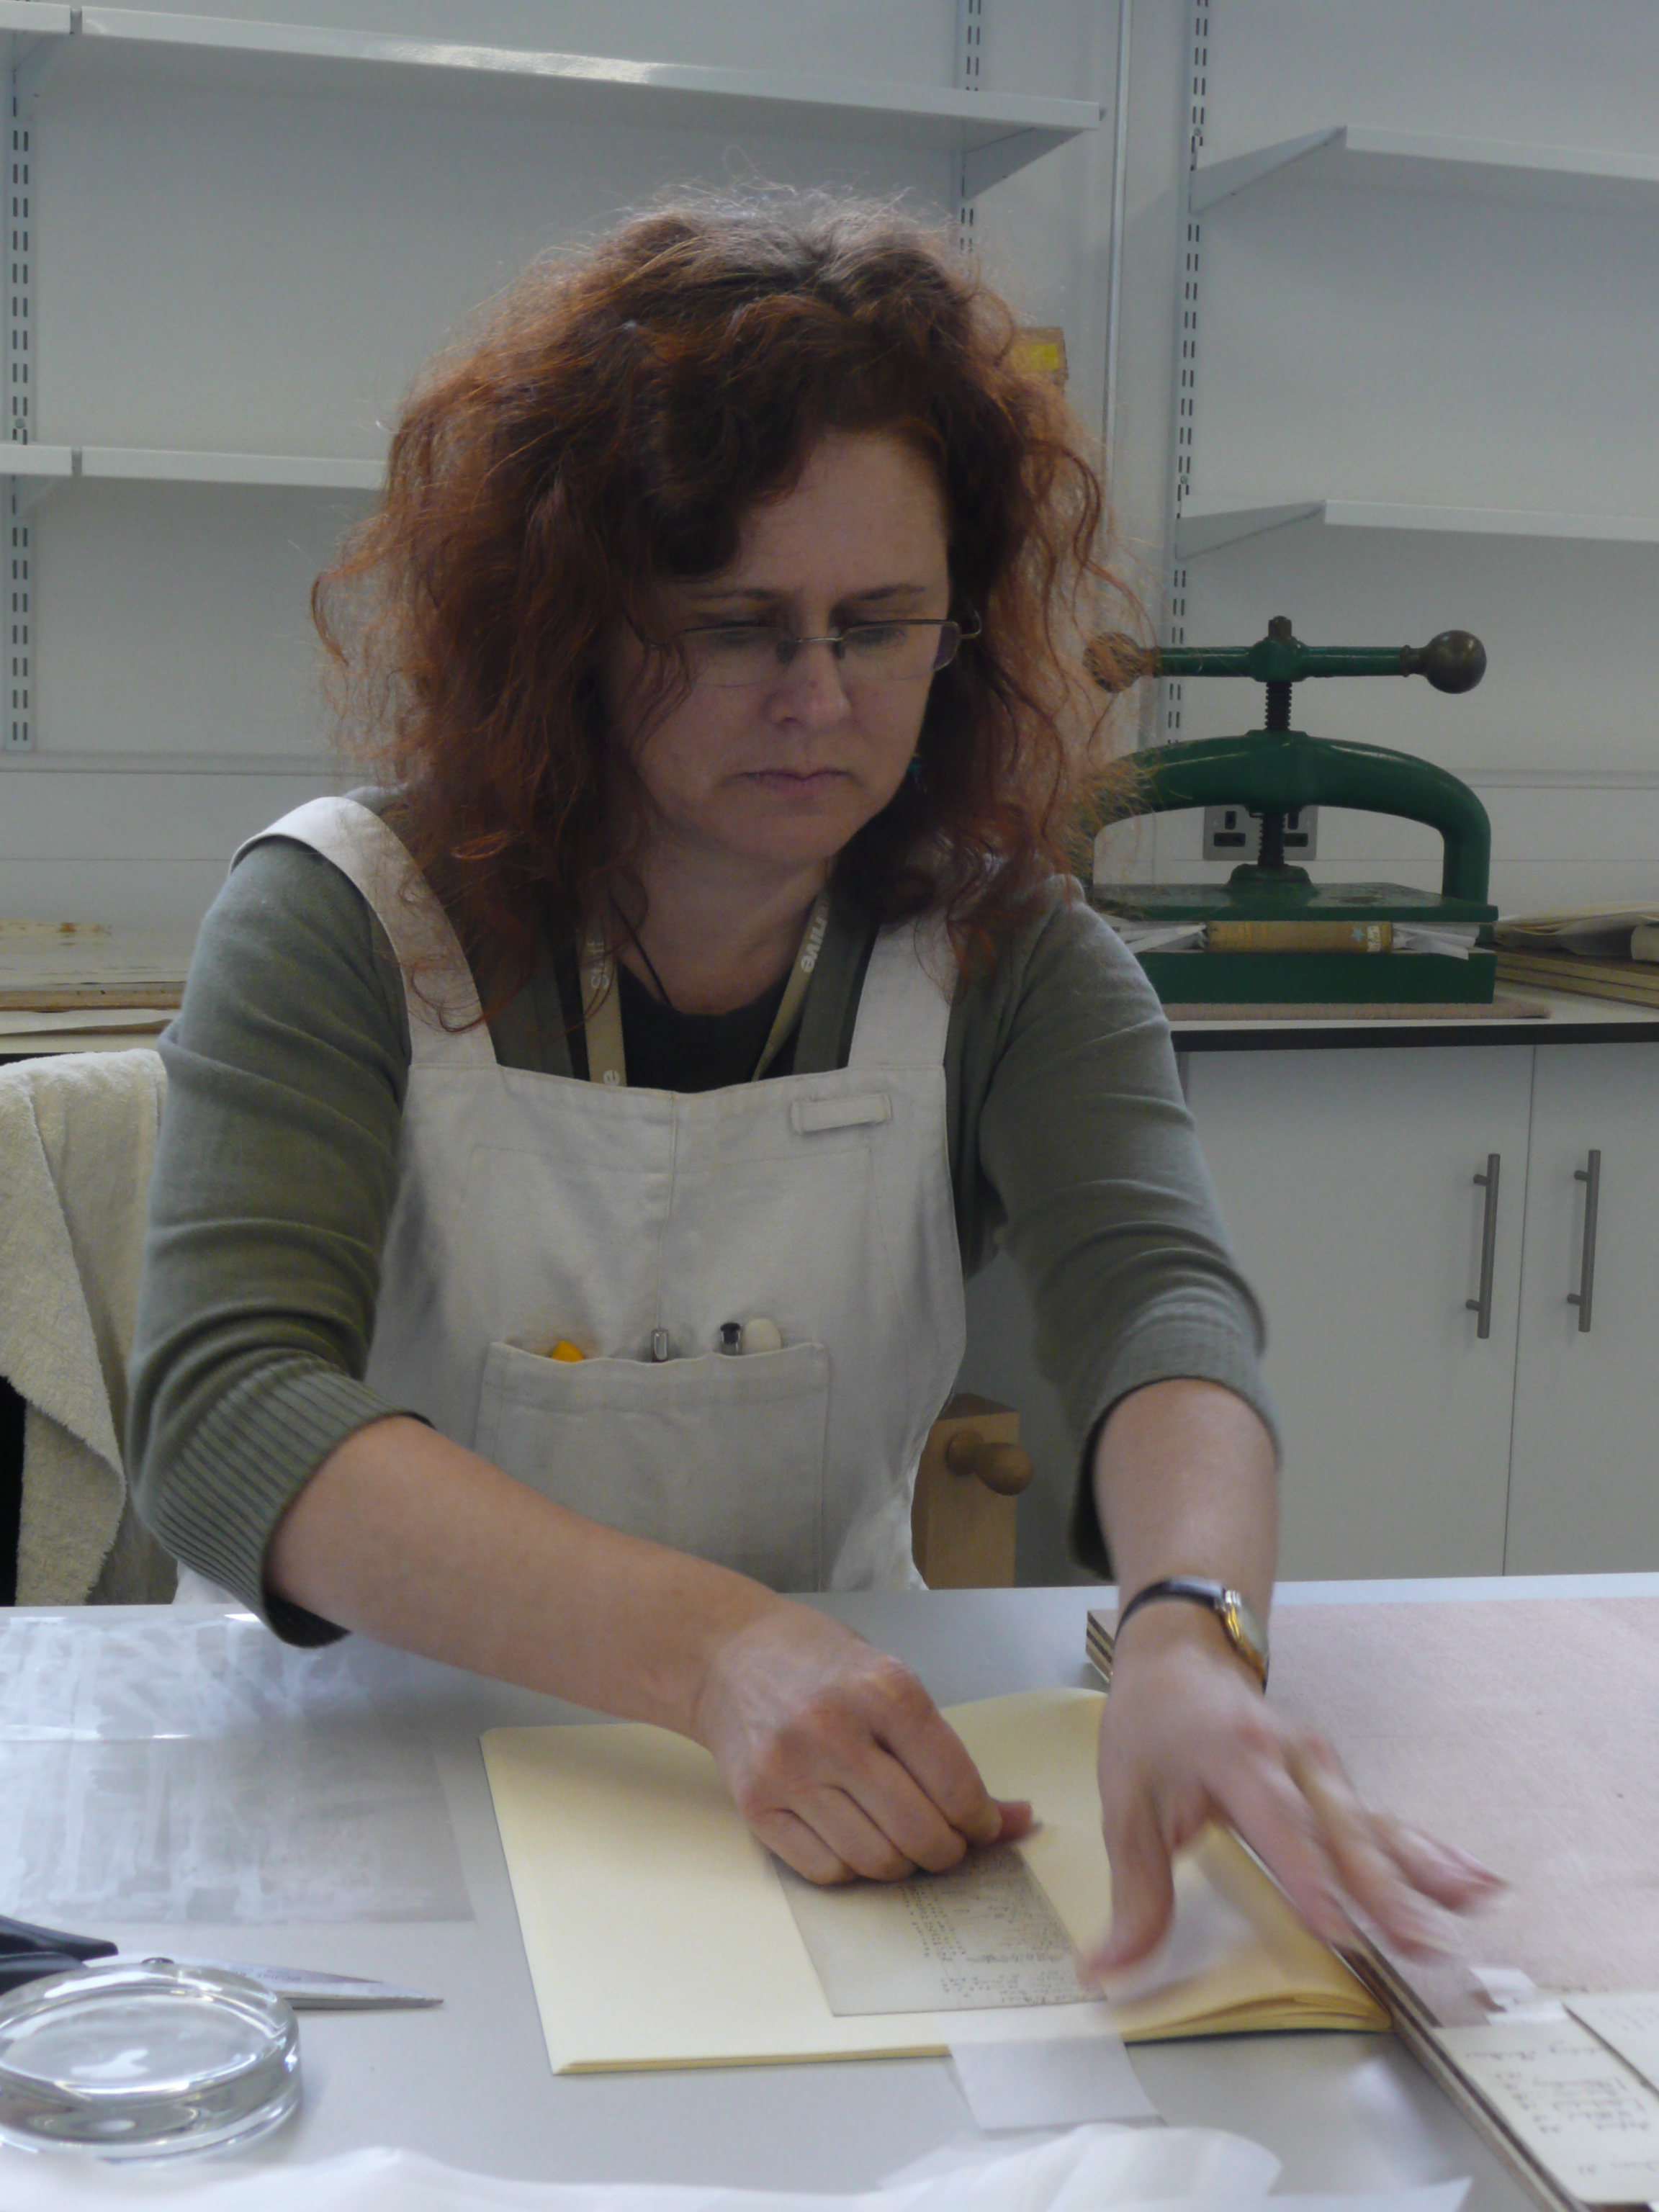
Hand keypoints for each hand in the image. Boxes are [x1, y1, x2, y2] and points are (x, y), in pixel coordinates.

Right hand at [692, 1598, 1031, 1883]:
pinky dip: (853, 1869)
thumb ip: (943, 1749)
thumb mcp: (889, 1678)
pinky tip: (855, 1838)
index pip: (955, 1784)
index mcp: (884, 1689)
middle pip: (918, 1832)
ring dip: (903, 1865)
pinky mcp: (756, 1804)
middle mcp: (835, 1730)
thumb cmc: (820, 1662)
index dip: (982, 1820)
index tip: (984, 1826)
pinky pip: (825, 1870)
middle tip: (948, 1844)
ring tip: (902, 1841)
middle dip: (948, 1852)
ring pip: (874, 1860)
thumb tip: (1012, 1818)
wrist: (727, 1653)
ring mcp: (790, 1770)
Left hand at [1085, 1606, 1503, 1975]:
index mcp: (1236, 1755)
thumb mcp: (1125, 1802)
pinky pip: (1387, 1822)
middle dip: (1384, 1890)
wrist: (1183, 1655)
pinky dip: (1431, 1852)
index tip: (1340, 1928)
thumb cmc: (1151, 1727)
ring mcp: (1323, 1768)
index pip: (1278, 1823)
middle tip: (1420, 1942)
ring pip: (1377, 1826)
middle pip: (1342, 1831)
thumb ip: (1133, 1891)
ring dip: (1426, 1870)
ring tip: (1476, 1903)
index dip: (1308, 1877)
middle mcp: (1293, 1758)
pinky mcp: (1338, 1783)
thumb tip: (1108, 1969)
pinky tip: (1477, 1880)